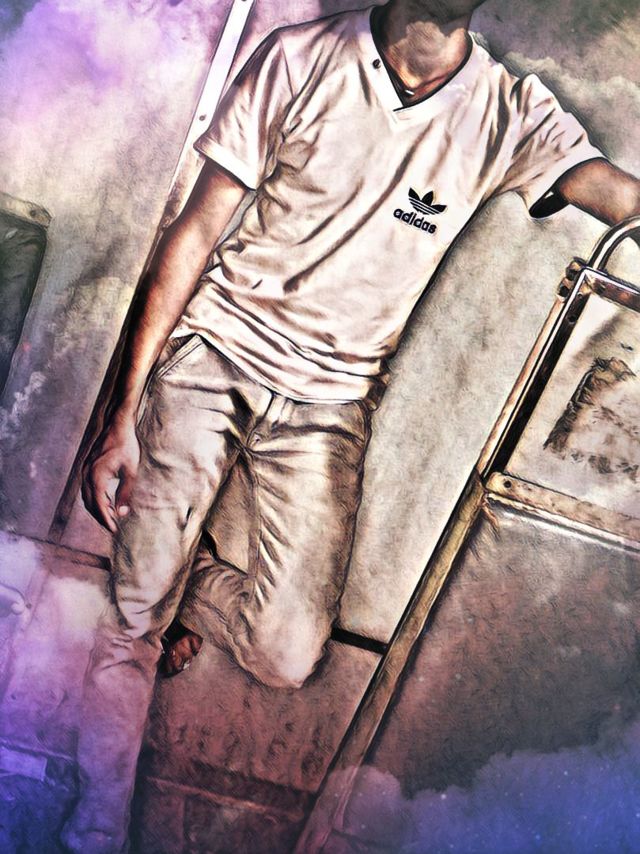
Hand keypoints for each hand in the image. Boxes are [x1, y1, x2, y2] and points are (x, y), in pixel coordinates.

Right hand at [82, 415, 140, 532]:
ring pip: (87, 496)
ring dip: (97, 508)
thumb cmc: (126, 447)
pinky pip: (87, 488)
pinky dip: (95, 498)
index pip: (98, 505)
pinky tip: (106, 502)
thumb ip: (125, 493)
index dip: (106, 519)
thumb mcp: (131, 471)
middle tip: (113, 527)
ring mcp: (84, 470)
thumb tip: (122, 513)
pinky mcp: (87, 467)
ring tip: (110, 517)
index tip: (114, 530)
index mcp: (96, 476)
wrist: (117, 426)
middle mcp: (86, 474)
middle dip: (101, 517)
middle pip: (90, 503)